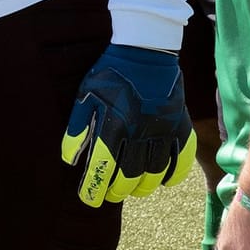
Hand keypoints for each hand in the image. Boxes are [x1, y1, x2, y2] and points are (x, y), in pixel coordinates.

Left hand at [62, 43, 195, 205]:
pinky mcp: (180, 125)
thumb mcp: (85, 95)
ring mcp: (162, 129)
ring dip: (142, 187)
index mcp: (114, 124)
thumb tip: (69, 159)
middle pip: (129, 175)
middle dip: (117, 190)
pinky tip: (163, 181)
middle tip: (110, 195)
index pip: (102, 166)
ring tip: (133, 190)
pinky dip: (172, 174)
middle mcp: (139, 131)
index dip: (94, 187)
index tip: (89, 199)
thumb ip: (77, 127)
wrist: (146, 50)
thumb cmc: (110, 73)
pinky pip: (181, 158)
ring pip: (155, 172)